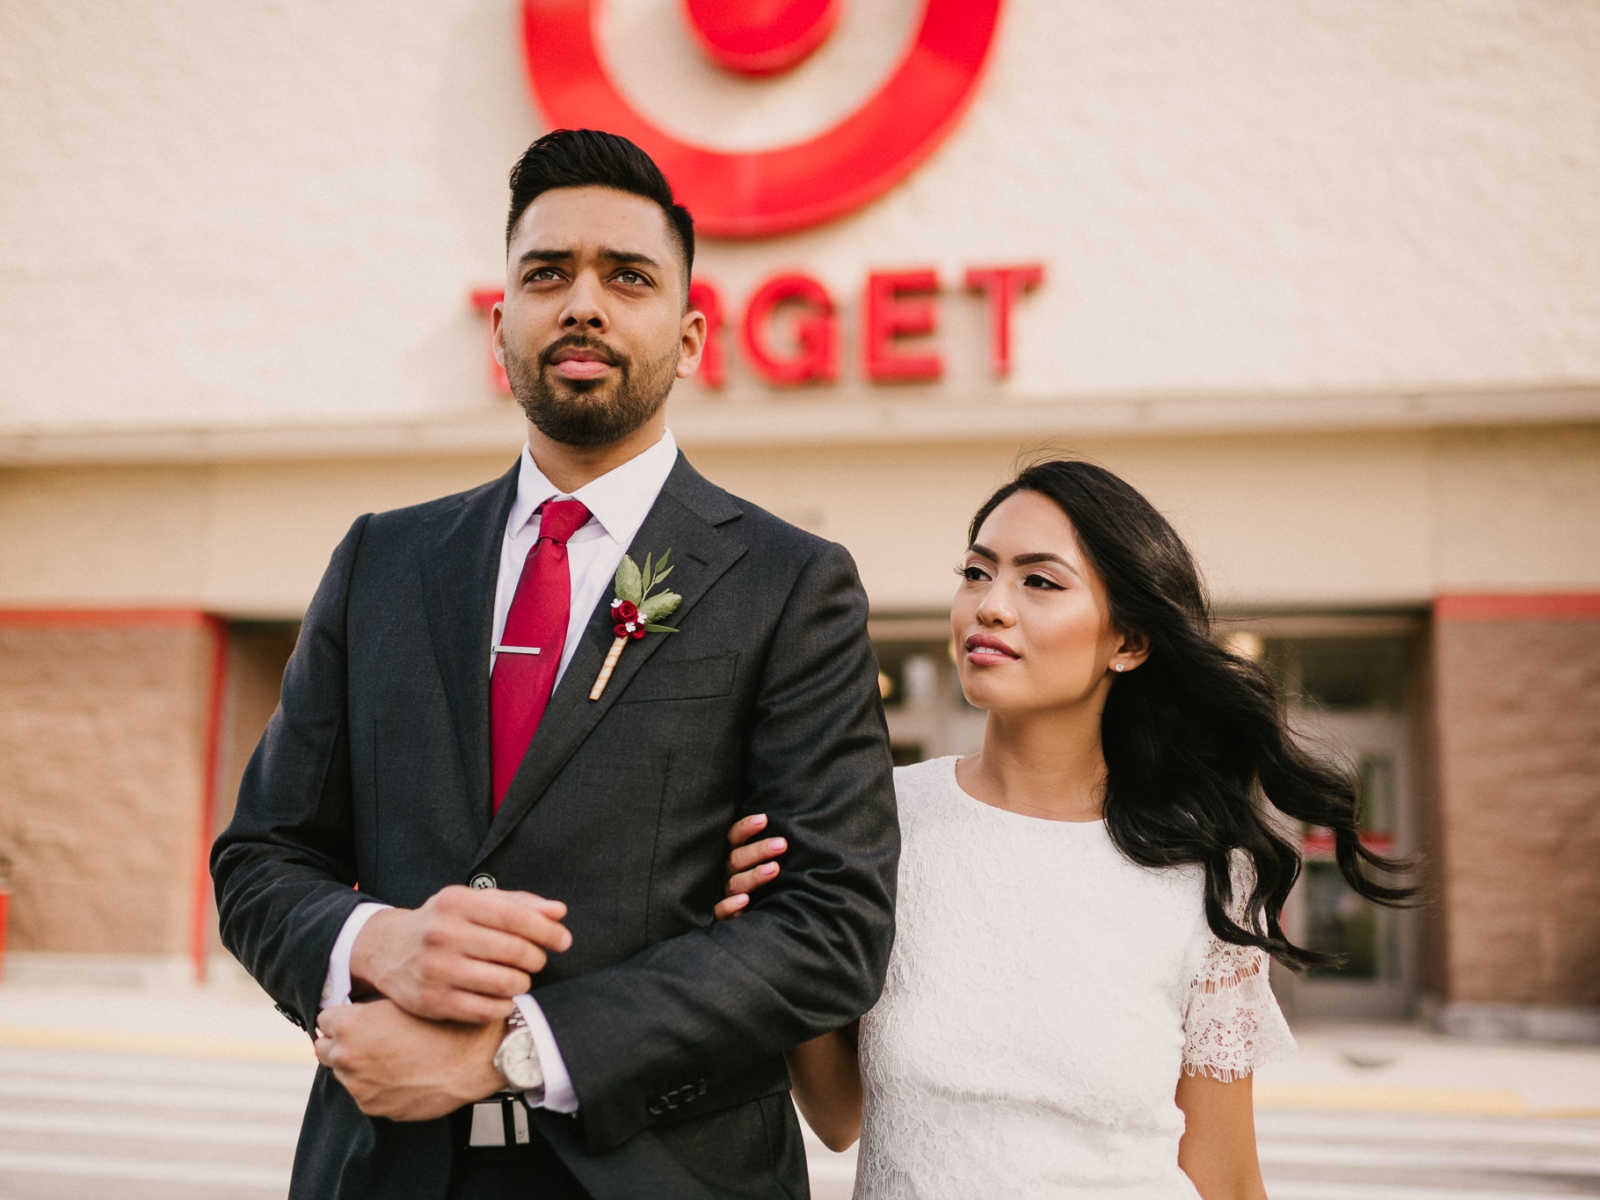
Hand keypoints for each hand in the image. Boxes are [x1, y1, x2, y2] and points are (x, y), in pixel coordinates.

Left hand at [314, 998, 503, 1120]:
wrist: (475, 1058)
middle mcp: (346, 1057)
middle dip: (342, 1042)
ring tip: (392, 1055)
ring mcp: (358, 1086)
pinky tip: (401, 1073)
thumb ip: (372, 1003)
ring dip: (358, 1065)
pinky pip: (364, 1093)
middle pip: (325, 1048)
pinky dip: (375, 1085)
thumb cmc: (444, 1022)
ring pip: (343, 1073)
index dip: (343, 1015)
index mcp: (350, 1025)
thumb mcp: (406, 998)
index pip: (324, 1019)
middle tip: (371, 1036)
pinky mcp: (373, 1107)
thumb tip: (358, 1007)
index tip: (357, 1016)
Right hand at [351, 885, 571, 1021]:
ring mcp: (436, 969)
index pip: (516, 917)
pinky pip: (486, 1010)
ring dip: (523, 983)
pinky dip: (504, 1005)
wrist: (388, 949)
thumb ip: (518, 904)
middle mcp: (443, 934)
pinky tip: (502, 997)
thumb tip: (559, 912)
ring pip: (504, 983)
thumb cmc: (443, 922)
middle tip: (537, 960)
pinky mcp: (432, 1001)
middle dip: (537, 958)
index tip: (564, 940)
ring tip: (519, 978)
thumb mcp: (474, 902)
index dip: (547, 931)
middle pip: (514, 951)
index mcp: (457, 903)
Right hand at [713, 812, 787, 920]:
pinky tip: (744, 900)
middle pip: (737, 859)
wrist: (736, 927)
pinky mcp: (720, 917)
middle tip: (782, 844)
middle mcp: (724, 874)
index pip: (733, 837)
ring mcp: (721, 895)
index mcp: (730, 858)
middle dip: (759, 850)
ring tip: (775, 868)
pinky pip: (720, 911)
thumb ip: (765, 851)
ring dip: (754, 875)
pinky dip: (730, 906)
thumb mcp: (754, 865)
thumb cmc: (753, 888)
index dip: (746, 828)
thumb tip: (789, 835)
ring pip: (735, 883)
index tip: (764, 819)